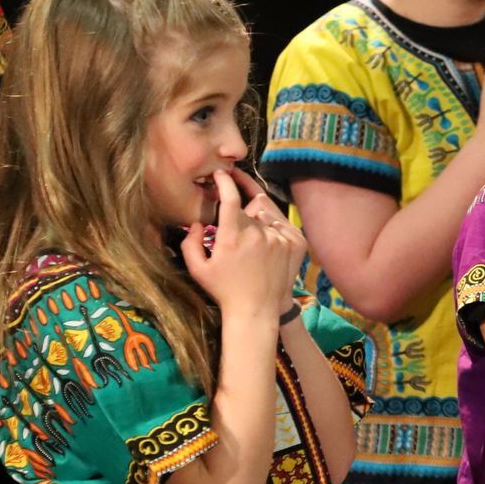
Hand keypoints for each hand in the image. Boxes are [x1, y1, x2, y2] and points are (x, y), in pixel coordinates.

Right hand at [181, 168, 304, 322]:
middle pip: (248, 209)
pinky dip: (272, 228)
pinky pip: (281, 224)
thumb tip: (196, 222)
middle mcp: (258, 234)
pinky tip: (264, 244)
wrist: (256, 310)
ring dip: (256, 221)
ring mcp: (279, 238)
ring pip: (266, 216)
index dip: (225, 181)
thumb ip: (190, 243)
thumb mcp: (198, 269)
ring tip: (250, 244)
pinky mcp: (294, 243)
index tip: (221, 173)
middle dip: (239, 214)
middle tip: (234, 232)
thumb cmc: (224, 290)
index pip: (230, 197)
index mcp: (232, 237)